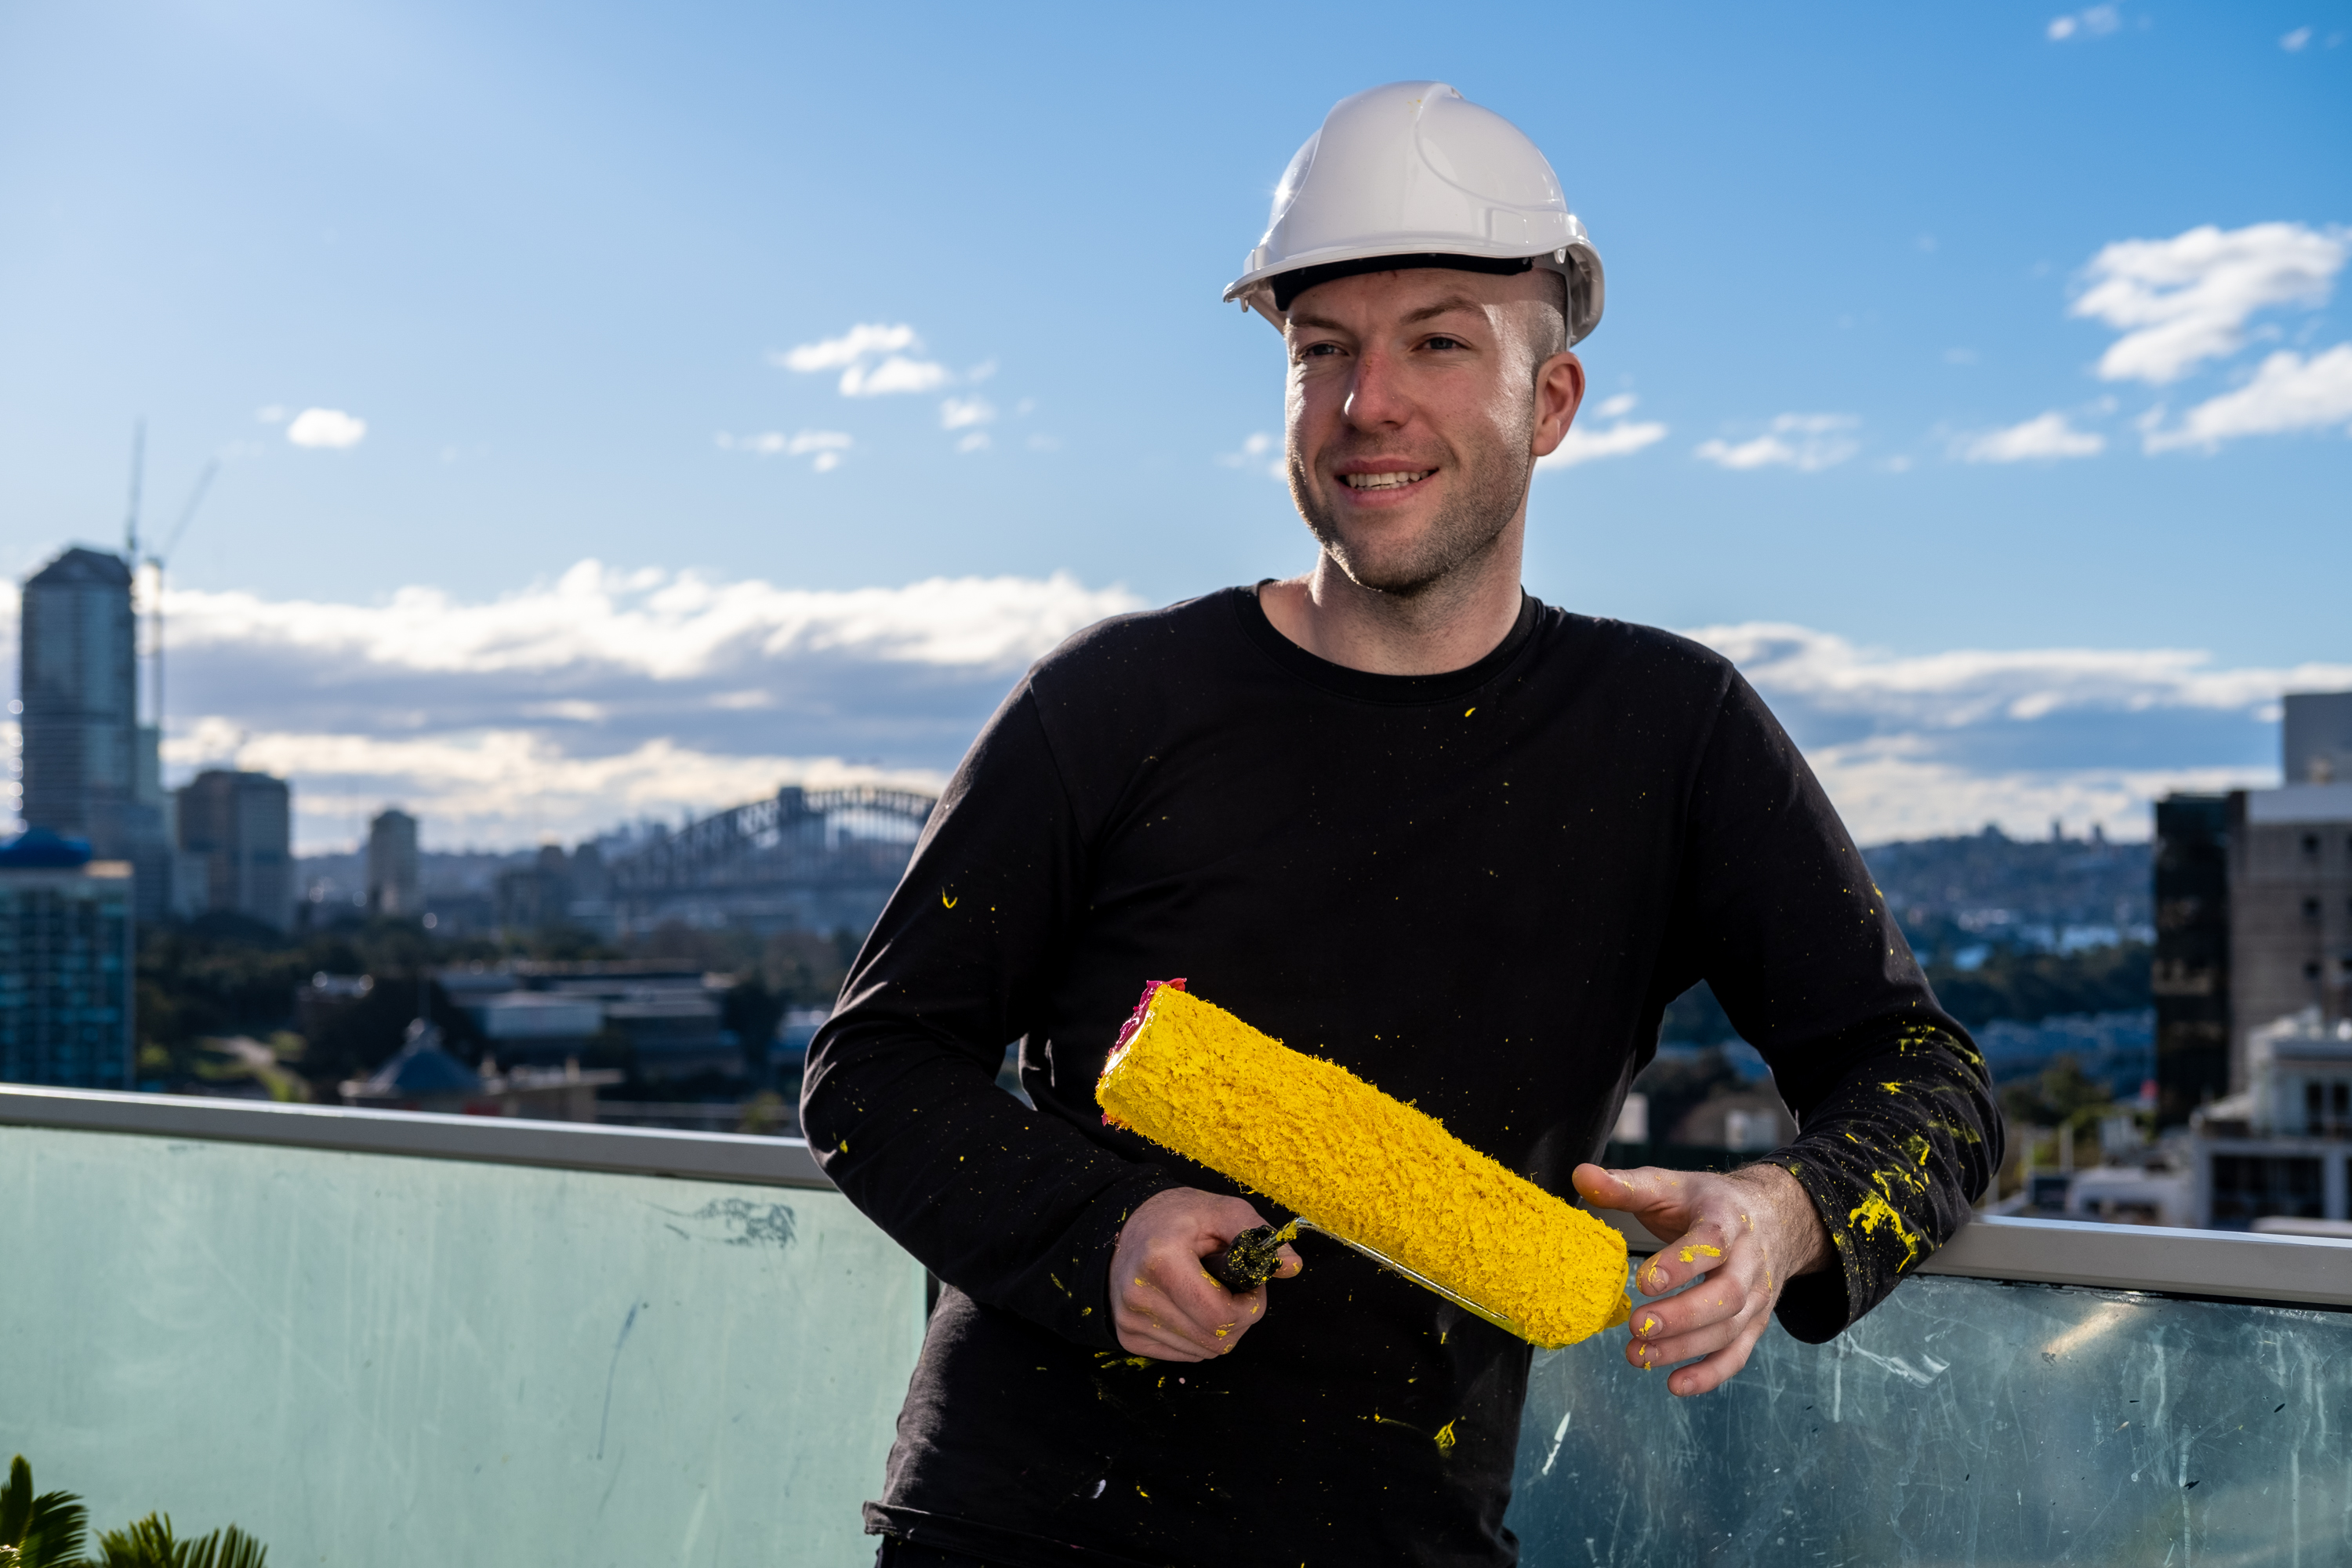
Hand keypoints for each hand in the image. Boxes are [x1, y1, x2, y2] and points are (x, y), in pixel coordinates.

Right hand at [1109, 1187, 1302, 1361]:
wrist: (1127, 1229)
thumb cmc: (1178, 1218)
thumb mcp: (1221, 1211)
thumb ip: (1257, 1235)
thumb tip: (1293, 1267)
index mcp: (1161, 1262)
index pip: (1220, 1316)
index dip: (1249, 1306)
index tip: (1250, 1284)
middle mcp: (1139, 1296)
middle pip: (1216, 1340)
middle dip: (1240, 1319)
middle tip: (1236, 1289)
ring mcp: (1129, 1320)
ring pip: (1203, 1352)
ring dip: (1220, 1330)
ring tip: (1211, 1294)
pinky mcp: (1127, 1336)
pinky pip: (1184, 1355)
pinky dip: (1199, 1337)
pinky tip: (1192, 1307)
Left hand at [1573, 1161, 1828, 1396]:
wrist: (1772, 1218)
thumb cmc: (1706, 1203)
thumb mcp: (1670, 1186)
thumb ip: (1626, 1186)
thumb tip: (1580, 1175)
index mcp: (1726, 1220)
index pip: (1711, 1243)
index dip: (1680, 1263)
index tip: (1643, 1280)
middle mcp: (1748, 1261)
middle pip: (1726, 1295)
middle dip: (1682, 1316)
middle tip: (1638, 1326)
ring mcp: (1756, 1296)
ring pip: (1729, 1329)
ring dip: (1684, 1348)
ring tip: (1638, 1354)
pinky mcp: (1754, 1323)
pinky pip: (1738, 1354)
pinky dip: (1710, 1374)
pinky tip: (1674, 1384)